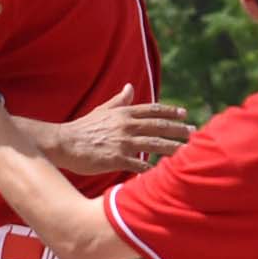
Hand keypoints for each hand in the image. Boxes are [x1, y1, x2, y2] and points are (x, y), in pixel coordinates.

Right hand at [44, 82, 191, 174]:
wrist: (64, 144)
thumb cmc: (83, 128)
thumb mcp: (102, 111)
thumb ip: (119, 101)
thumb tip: (130, 87)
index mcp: (123, 113)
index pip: (152, 110)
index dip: (170, 111)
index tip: (184, 114)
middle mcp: (126, 126)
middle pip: (158, 126)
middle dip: (178, 129)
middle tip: (193, 133)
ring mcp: (122, 143)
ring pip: (154, 144)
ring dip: (172, 147)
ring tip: (185, 151)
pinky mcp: (116, 159)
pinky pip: (139, 164)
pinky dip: (150, 167)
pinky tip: (160, 171)